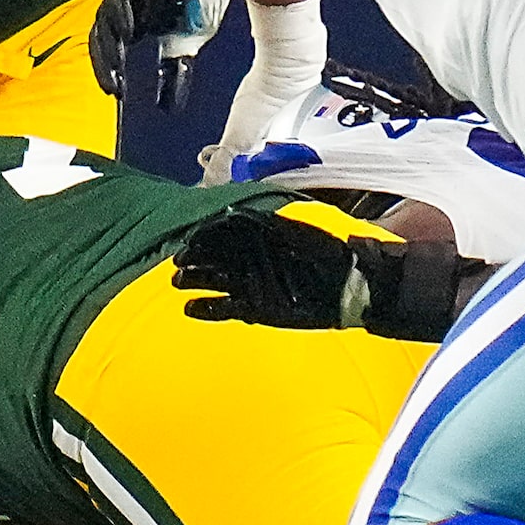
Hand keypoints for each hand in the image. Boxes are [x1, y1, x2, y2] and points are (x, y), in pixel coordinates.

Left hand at [90, 0, 207, 108]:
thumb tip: (168, 109)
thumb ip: (174, 71)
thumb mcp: (188, 41)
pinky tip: (130, 29)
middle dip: (107, 59)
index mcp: (130, 18)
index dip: (107, 67)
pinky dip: (127, 7)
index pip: (108, 44)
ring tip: (122, 56)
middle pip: (104, 29)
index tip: (115, 91)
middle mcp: (126, 0)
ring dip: (115, 34)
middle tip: (113, 84)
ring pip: (113, 7)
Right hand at [170, 206, 359, 326]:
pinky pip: (224, 309)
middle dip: (193, 259)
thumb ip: (262, 225)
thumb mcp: (293, 231)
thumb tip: (230, 213)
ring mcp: (249, 286)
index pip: (219, 235)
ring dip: (194, 281)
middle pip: (211, 259)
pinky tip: (189, 308)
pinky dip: (206, 309)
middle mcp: (248, 262)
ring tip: (179, 282)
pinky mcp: (255, 310)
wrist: (346, 284)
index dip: (203, 236)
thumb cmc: (322, 252)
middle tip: (179, 261)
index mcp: (255, 239)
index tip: (190, 237)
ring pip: (213, 282)